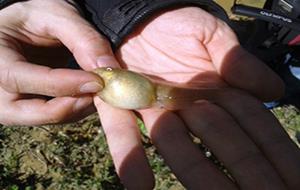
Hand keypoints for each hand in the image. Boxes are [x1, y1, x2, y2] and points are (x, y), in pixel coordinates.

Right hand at [0, 0, 108, 124]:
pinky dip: (75, 109)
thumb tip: (107, 68)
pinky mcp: (29, 106)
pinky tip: (90, 93)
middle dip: (68, 107)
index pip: (19, 79)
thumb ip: (83, 38)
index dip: (62, 85)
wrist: (34, 24)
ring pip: (43, 119)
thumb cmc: (40, 16)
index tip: (98, 81)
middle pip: (26, 111)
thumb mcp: (58, 14)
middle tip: (99, 93)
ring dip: (75, 109)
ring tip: (98, 90)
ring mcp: (11, 100)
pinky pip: (53, 116)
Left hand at [94, 7, 299, 188]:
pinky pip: (126, 130)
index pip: (248, 120)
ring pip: (173, 142)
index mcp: (217, 90)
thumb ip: (235, 59)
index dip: (271, 146)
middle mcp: (190, 107)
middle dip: (240, 166)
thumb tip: (271, 89)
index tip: (290, 175)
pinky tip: (138, 184)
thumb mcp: (212, 34)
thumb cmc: (179, 22)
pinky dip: (131, 153)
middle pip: (216, 139)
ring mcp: (158, 109)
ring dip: (188, 168)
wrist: (139, 16)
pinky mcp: (125, 104)